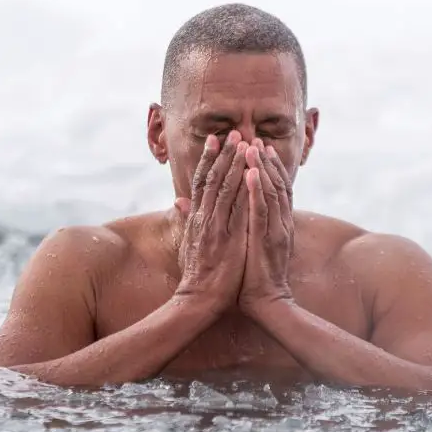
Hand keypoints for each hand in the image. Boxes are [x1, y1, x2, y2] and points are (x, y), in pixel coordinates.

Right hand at [172, 130, 249, 314]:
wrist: (198, 299)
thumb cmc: (196, 274)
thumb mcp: (186, 243)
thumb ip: (185, 220)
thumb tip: (178, 202)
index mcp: (196, 219)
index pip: (201, 182)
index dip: (209, 159)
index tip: (216, 139)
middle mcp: (204, 219)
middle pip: (213, 179)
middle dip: (225, 154)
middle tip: (234, 132)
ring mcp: (216, 228)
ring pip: (226, 189)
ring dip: (236, 164)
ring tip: (245, 144)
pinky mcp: (230, 239)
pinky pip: (239, 208)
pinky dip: (245, 189)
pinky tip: (253, 173)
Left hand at [239, 140, 294, 316]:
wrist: (266, 303)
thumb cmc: (255, 277)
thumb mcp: (254, 246)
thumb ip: (250, 226)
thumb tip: (243, 213)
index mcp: (278, 224)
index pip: (277, 189)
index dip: (269, 168)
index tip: (259, 147)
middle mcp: (281, 224)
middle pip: (278, 185)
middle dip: (267, 161)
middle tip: (256, 139)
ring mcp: (276, 231)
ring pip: (271, 193)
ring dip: (263, 168)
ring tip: (253, 147)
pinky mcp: (267, 240)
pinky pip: (262, 211)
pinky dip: (258, 191)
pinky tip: (252, 174)